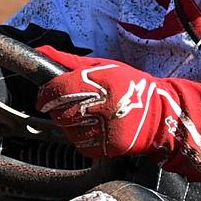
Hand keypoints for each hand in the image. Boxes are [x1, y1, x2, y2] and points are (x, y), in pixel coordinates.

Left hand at [34, 50, 200, 169]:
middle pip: (61, 113)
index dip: (46, 94)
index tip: (43, 97)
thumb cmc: (129, 86)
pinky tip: (94, 128)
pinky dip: (81, 138)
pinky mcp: (110, 147)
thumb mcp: (103, 66)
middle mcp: (105, 107)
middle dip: (58, 109)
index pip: (60, 90)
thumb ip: (70, 62)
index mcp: (102, 83)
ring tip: (86, 116)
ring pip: (68, 132)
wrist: (159, 114)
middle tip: (69, 105)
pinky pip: (81, 145)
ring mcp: (108, 130)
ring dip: (70, 125)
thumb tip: (40, 52)